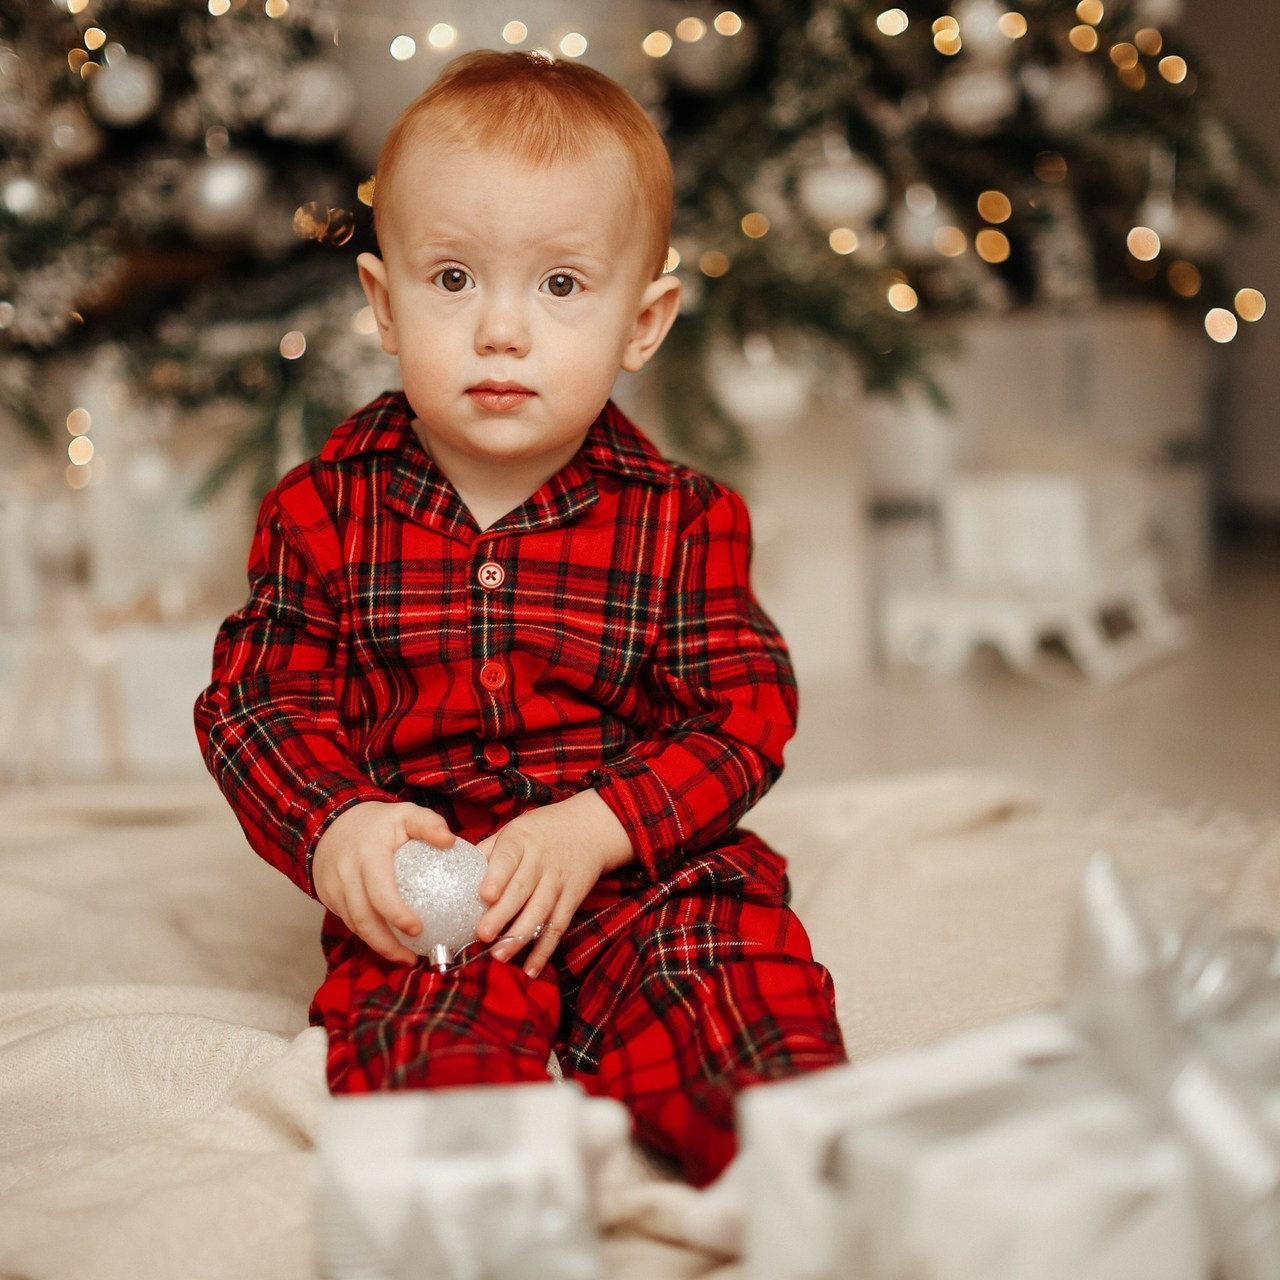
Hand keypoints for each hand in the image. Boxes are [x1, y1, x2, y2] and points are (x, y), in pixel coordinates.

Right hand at [312, 800, 453, 963]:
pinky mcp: (328, 898)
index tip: (418, 929)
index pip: (380, 891)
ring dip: (379, 946)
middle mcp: (346, 872)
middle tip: (413, 956)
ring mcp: (334, 887)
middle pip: (363, 918)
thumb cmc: (378, 823)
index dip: (397, 915)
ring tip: (405, 957)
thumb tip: (450, 841)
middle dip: (387, 943)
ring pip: (355, 925)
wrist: (331, 823)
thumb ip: (428, 824)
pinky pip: (349, 922)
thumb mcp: (405, 814)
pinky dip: (369, 937)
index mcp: (368, 853)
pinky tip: (389, 944)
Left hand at [476, 790, 633, 977]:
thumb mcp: (514, 831)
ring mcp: (559, 881)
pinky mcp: (573, 899)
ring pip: (541, 911)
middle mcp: (542, 861)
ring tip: (499, 955)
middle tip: (482, 935)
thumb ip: (487, 851)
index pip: (508, 858)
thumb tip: (450, 871)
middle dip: (502, 914)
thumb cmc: (541, 831)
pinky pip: (558, 927)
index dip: (497, 877)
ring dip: (521, 936)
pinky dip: (545, 949)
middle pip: (522, 890)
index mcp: (522, 840)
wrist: (590, 827)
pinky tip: (531, 968)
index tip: (485, 895)